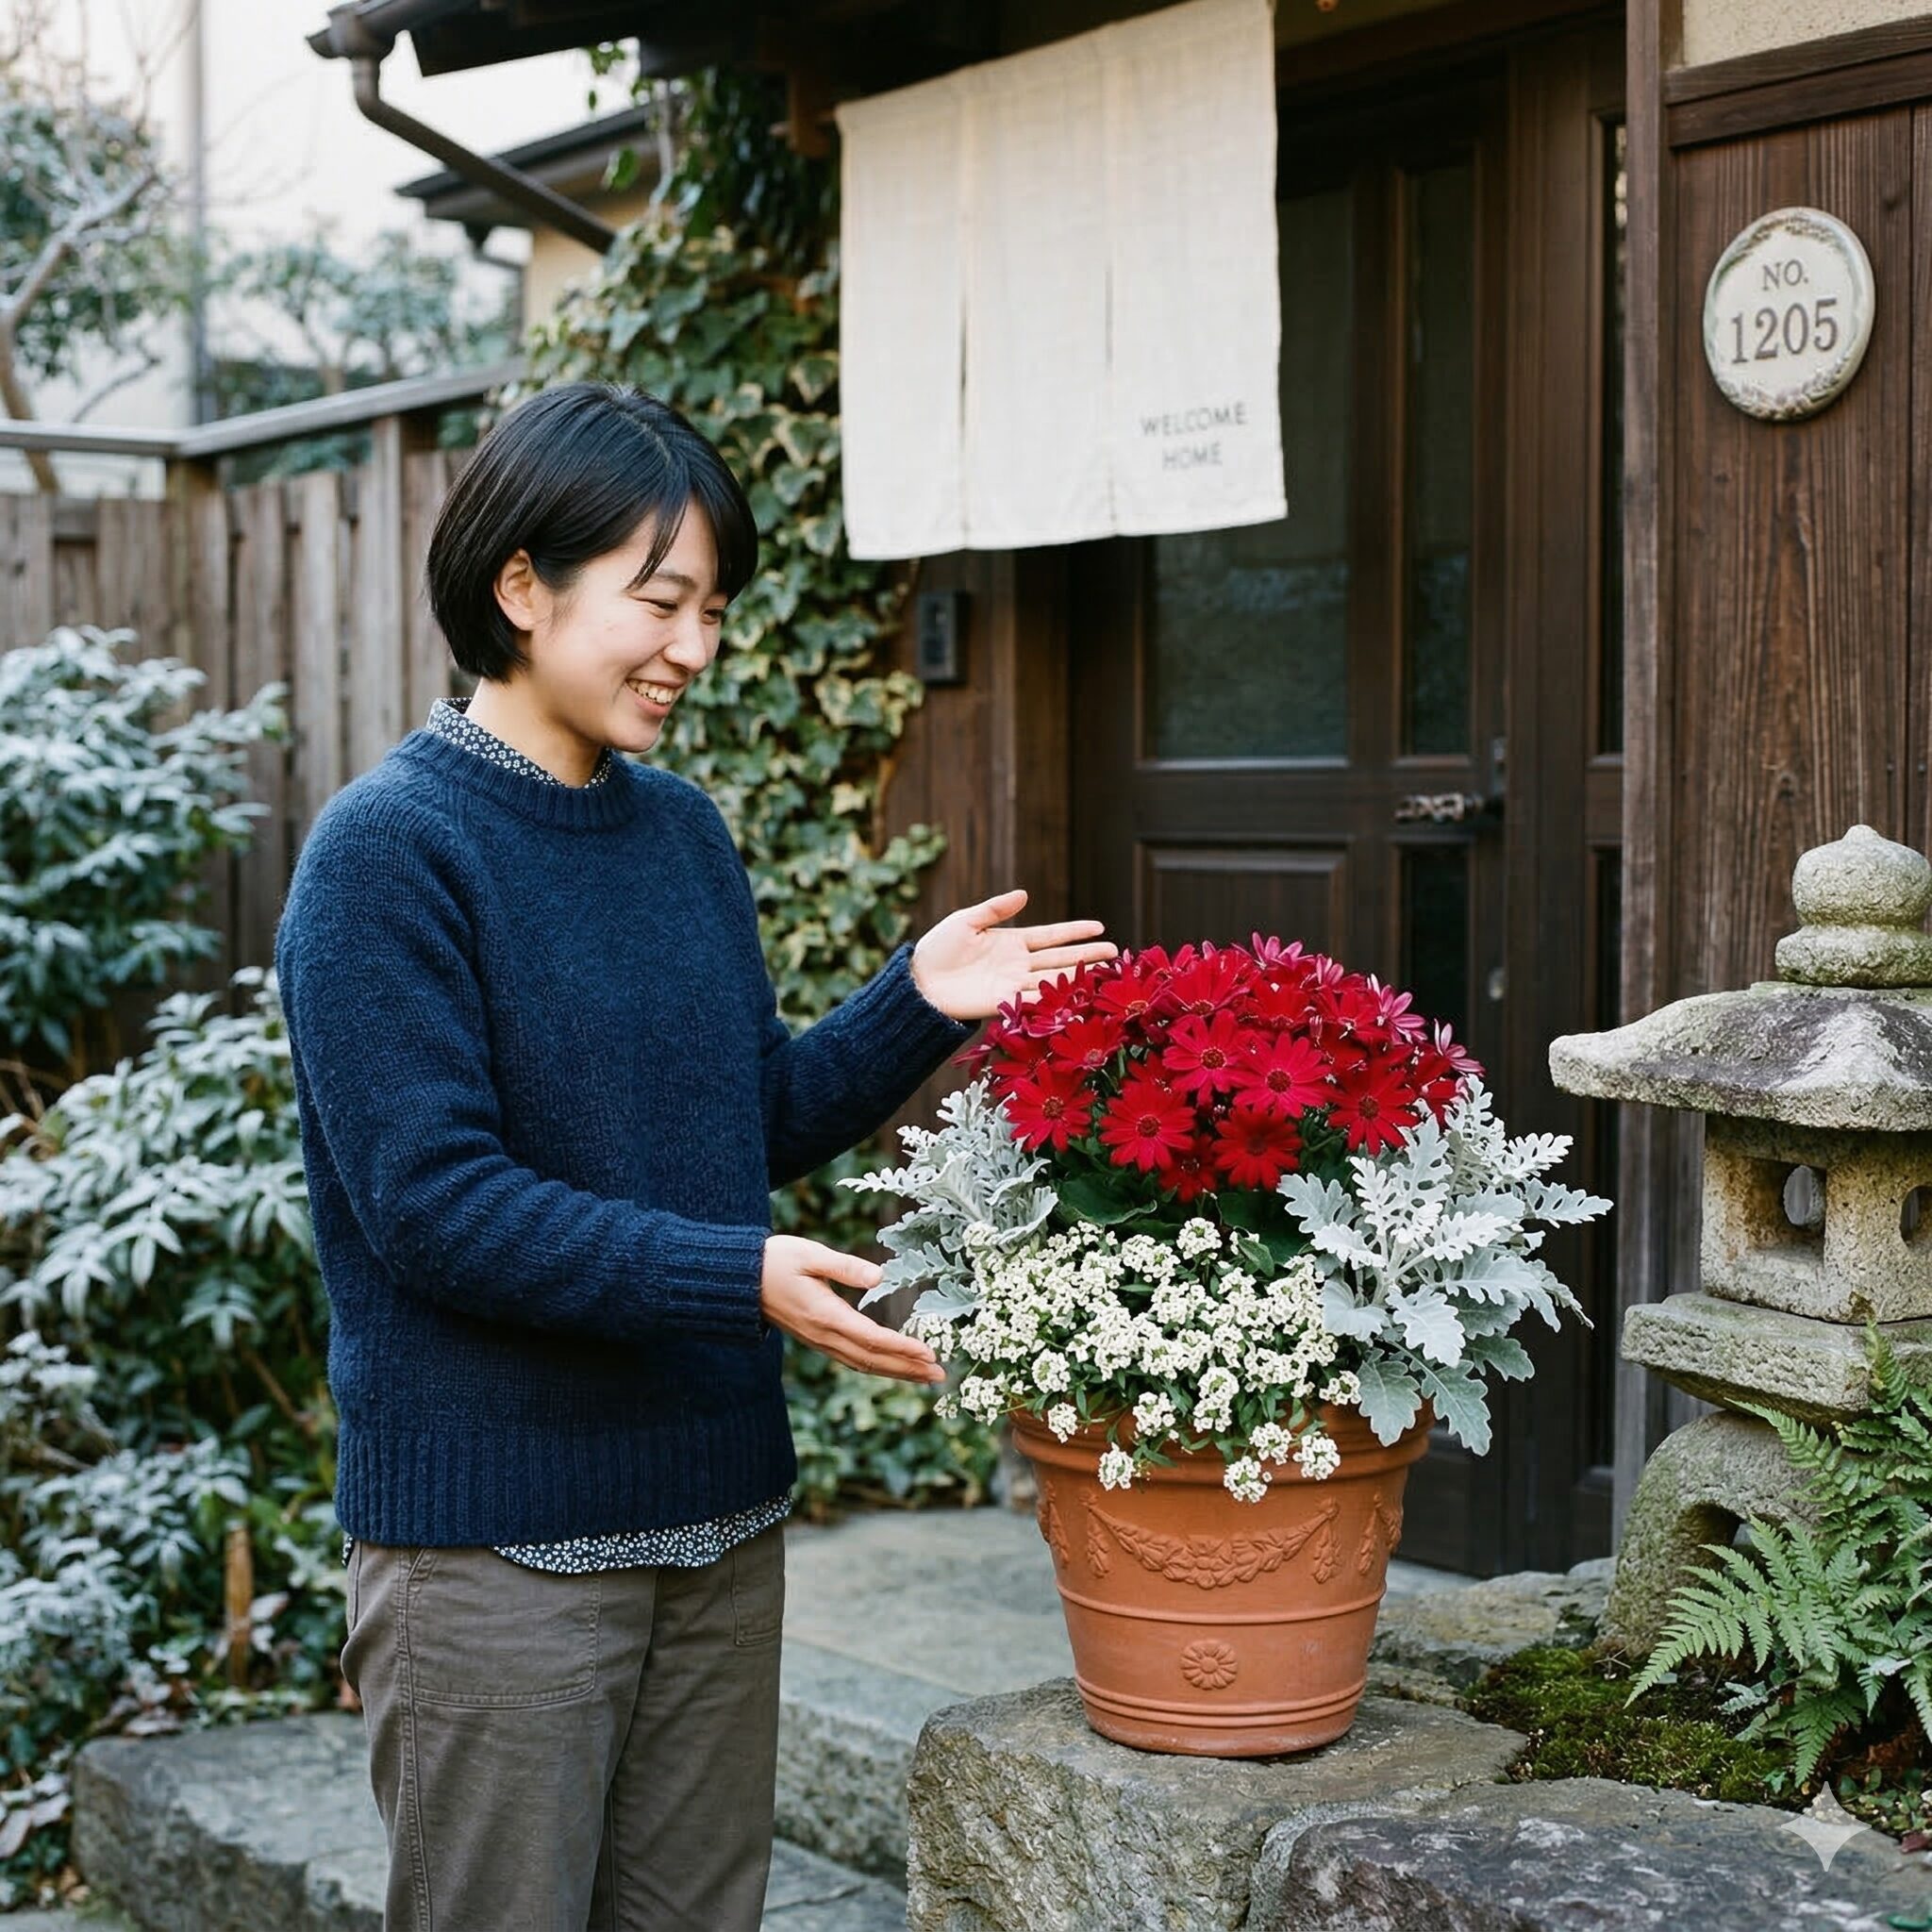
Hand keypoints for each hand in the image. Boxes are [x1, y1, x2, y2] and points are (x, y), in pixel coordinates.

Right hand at [760, 1235, 945, 1384]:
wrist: (738, 1281)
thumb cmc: (775, 1260)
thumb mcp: (810, 1254)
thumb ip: (845, 1266)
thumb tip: (879, 1277)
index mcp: (825, 1315)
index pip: (873, 1339)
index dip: (903, 1348)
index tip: (930, 1353)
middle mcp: (824, 1335)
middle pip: (873, 1360)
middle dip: (908, 1369)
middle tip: (941, 1375)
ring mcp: (819, 1341)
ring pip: (863, 1364)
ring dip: (896, 1372)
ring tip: (925, 1376)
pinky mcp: (816, 1339)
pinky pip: (852, 1359)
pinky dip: (877, 1366)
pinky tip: (892, 1366)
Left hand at [911, 888, 1117, 1021]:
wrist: (918, 982)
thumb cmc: (938, 949)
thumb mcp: (966, 921)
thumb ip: (995, 909)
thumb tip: (1025, 894)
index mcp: (1011, 942)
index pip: (1051, 935)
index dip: (1075, 931)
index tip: (1100, 926)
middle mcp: (1018, 964)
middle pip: (1060, 959)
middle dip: (1088, 955)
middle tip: (1116, 953)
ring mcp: (1013, 985)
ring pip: (1054, 980)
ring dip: (1079, 977)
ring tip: (1106, 973)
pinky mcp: (1004, 1004)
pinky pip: (1035, 1001)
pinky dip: (1055, 1000)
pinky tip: (1076, 998)